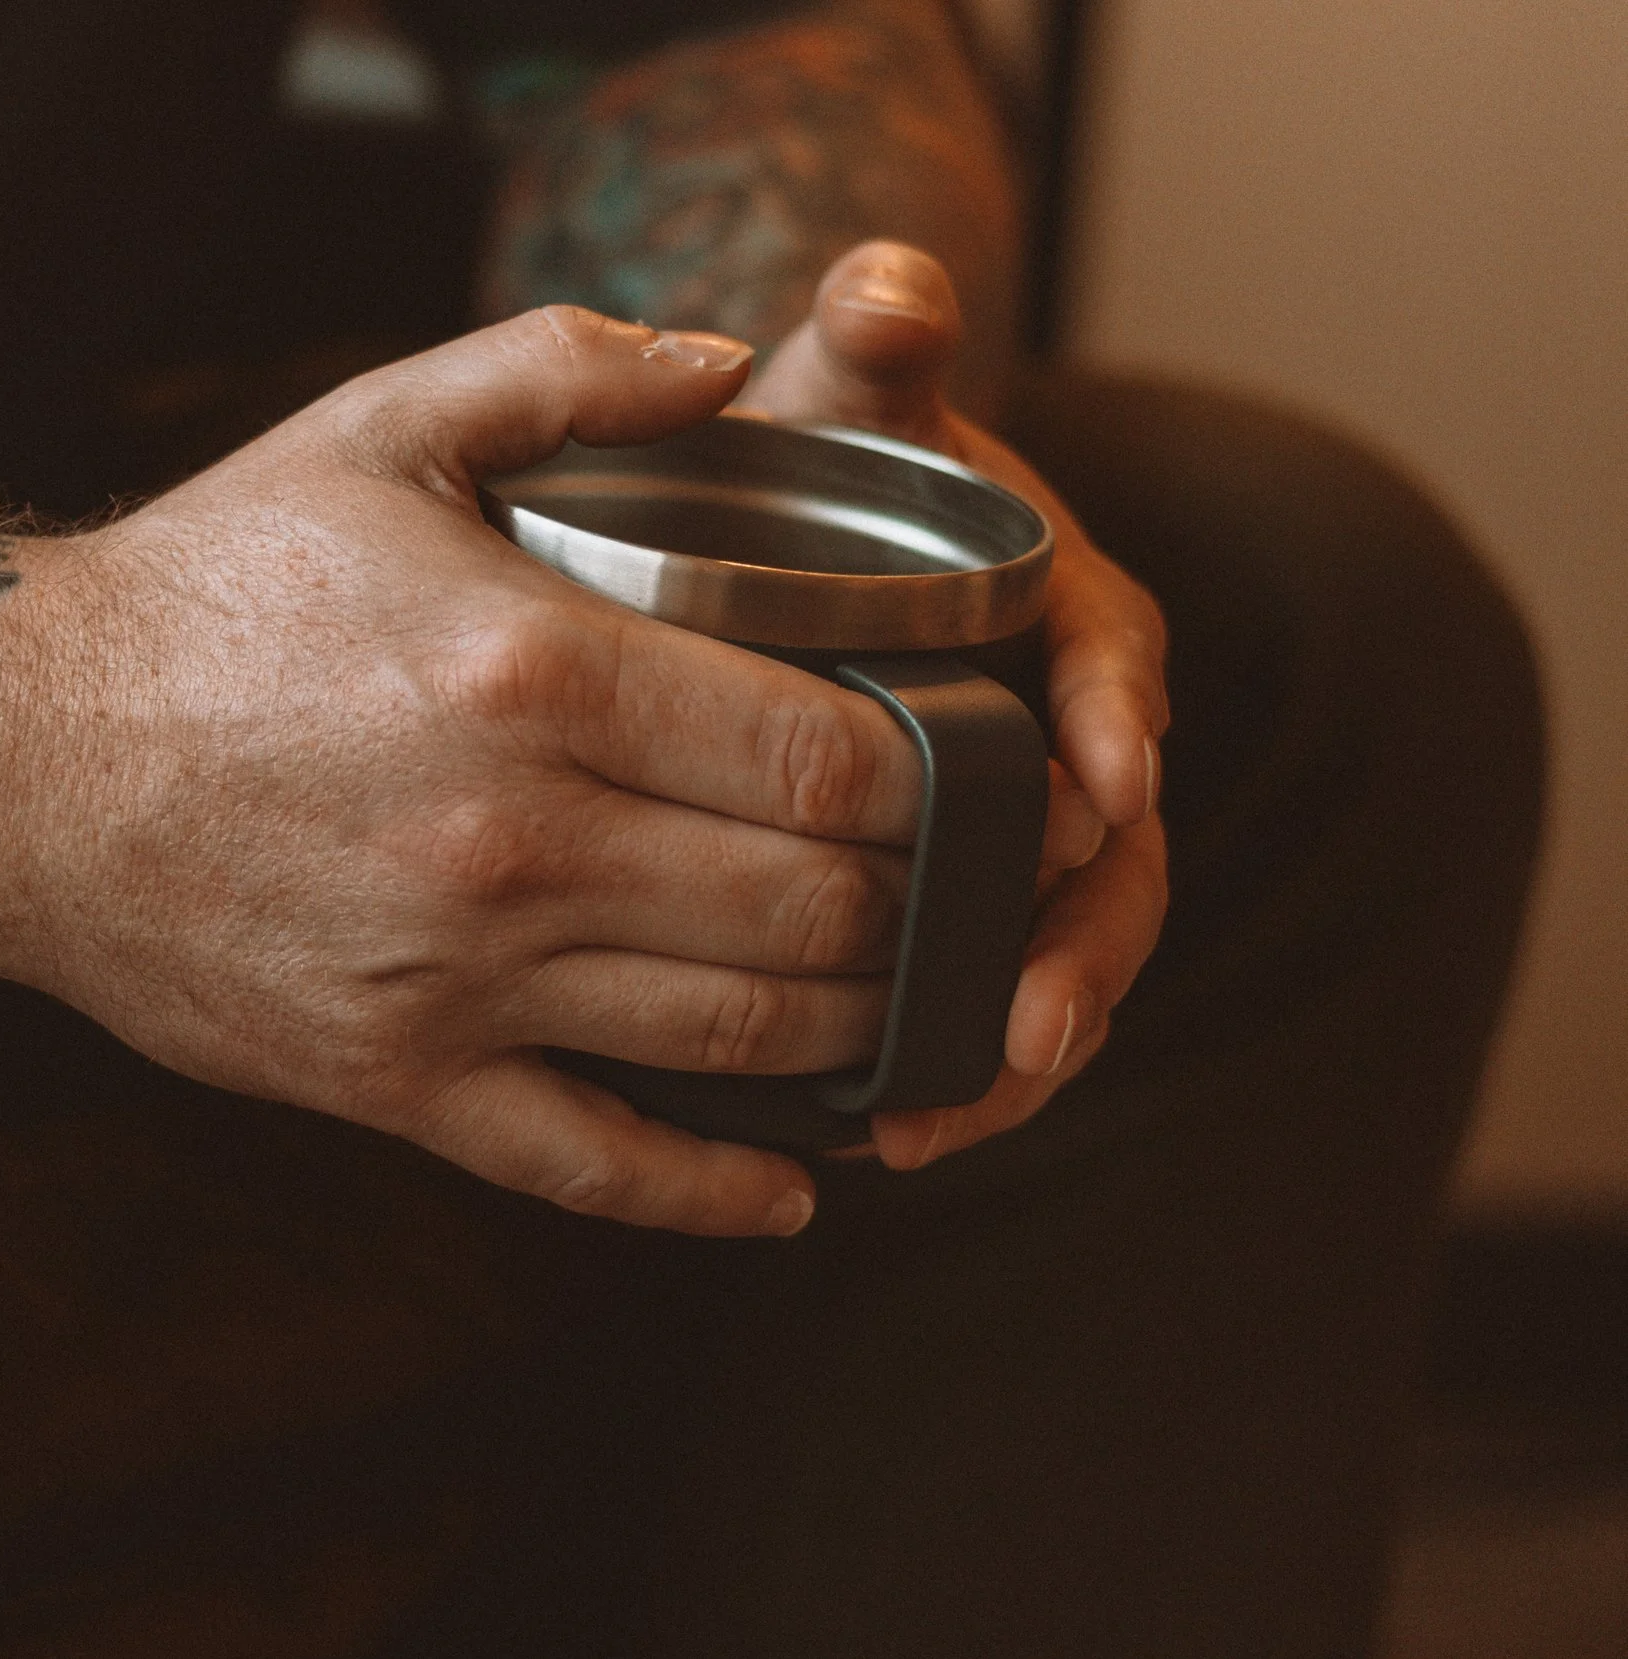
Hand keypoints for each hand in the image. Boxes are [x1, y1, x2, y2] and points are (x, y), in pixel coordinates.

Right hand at [0, 307, 1104, 1234]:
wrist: (7, 754)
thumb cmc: (206, 588)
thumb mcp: (374, 427)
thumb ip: (569, 371)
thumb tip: (739, 366)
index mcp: (533, 674)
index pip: (826, 756)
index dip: (941, 774)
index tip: (969, 763)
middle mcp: (511, 843)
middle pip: (816, 909)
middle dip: (926, 902)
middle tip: (964, 883)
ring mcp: (453, 982)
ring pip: (737, 1039)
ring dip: (861, 1029)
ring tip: (911, 998)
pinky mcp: (391, 1083)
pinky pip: (593, 1168)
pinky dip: (716, 1195)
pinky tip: (795, 1190)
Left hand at [742, 240, 1170, 1169]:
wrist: (784, 550)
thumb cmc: (820, 476)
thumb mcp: (846, 403)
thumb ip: (873, 347)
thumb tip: (891, 284)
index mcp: (1057, 616)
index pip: (1117, 668)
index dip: (1114, 722)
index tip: (1103, 785)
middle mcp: (1058, 738)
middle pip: (1107, 856)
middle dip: (1077, 947)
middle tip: (1026, 1028)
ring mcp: (1011, 836)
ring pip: (1047, 952)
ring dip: (1007, 1044)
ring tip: (933, 1120)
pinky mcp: (949, 907)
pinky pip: (975, 999)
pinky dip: (940, 1069)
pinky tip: (865, 1132)